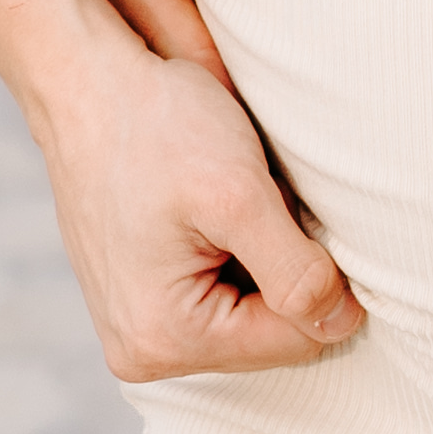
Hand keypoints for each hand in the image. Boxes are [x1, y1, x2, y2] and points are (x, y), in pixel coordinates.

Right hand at [27, 12, 363, 384]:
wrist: (90, 82)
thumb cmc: (157, 127)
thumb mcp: (239, 195)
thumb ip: (295, 272)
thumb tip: (343, 325)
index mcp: (164, 339)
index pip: (294, 340)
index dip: (322, 279)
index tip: (300, 213)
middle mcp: (143, 351)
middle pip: (269, 336)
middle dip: (285, 271)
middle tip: (264, 202)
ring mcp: (136, 326)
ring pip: (247, 315)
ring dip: (261, 260)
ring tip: (235, 203)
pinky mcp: (139, 297)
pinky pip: (215, 296)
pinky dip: (233, 255)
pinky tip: (215, 212)